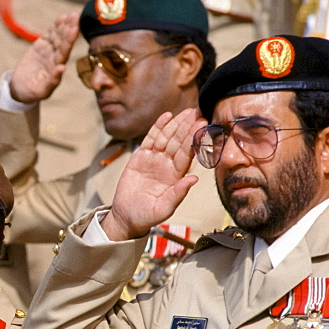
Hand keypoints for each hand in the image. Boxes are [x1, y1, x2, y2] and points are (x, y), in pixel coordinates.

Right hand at [9, 13, 78, 103]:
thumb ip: (53, 80)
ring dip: (64, 25)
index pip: (65, 51)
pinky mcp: (40, 47)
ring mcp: (48, 51)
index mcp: (57, 66)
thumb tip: (62, 68)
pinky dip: (54, 27)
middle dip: (69, 28)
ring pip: (58, 36)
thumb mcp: (42, 90)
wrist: (20, 89)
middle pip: (63, 41)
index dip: (70, 39)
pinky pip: (49, 35)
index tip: (75, 29)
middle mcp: (55, 57)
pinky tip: (61, 18)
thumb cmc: (32, 93)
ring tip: (70, 14)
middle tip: (75, 16)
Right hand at [100, 109, 203, 240]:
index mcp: (175, 176)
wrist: (126, 217)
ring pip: (166, 138)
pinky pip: (150, 139)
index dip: (193, 139)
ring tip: (185, 111)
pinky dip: (157, 127)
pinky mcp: (140, 158)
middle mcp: (167, 165)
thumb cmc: (146, 215)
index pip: (186, 154)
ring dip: (175, 124)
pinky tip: (166, 116)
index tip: (201, 125)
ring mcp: (154, 160)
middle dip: (187, 127)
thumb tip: (194, 179)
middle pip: (178, 142)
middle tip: (197, 111)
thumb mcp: (164, 208)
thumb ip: (178, 193)